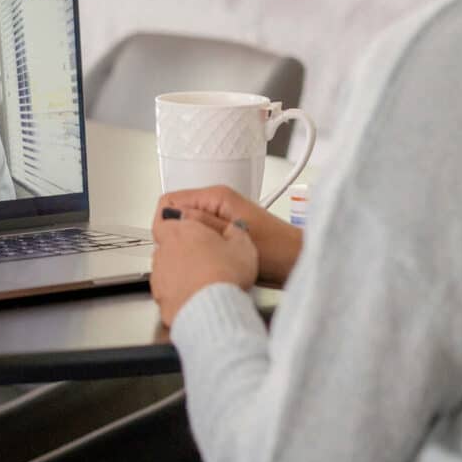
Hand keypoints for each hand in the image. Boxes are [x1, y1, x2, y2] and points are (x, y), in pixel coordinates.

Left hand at [151, 215, 257, 325]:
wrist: (211, 309)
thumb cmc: (223, 275)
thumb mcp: (243, 245)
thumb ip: (236, 232)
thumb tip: (235, 229)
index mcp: (182, 229)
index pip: (168, 216)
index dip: (181, 223)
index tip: (193, 228)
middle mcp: (165, 249)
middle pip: (168, 242)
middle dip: (183, 247)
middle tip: (203, 255)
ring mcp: (159, 274)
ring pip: (165, 266)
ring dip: (179, 270)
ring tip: (202, 278)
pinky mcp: (160, 297)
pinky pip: (167, 290)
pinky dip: (178, 291)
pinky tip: (195, 295)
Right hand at [154, 185, 302, 285]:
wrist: (296, 263)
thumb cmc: (275, 250)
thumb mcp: (232, 235)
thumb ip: (201, 225)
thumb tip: (171, 218)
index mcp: (216, 196)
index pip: (169, 201)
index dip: (165, 223)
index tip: (171, 243)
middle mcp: (215, 204)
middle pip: (175, 216)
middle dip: (175, 237)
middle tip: (188, 256)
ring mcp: (218, 220)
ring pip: (185, 230)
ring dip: (187, 246)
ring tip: (201, 261)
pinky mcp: (222, 235)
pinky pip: (197, 240)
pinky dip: (197, 252)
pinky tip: (207, 264)